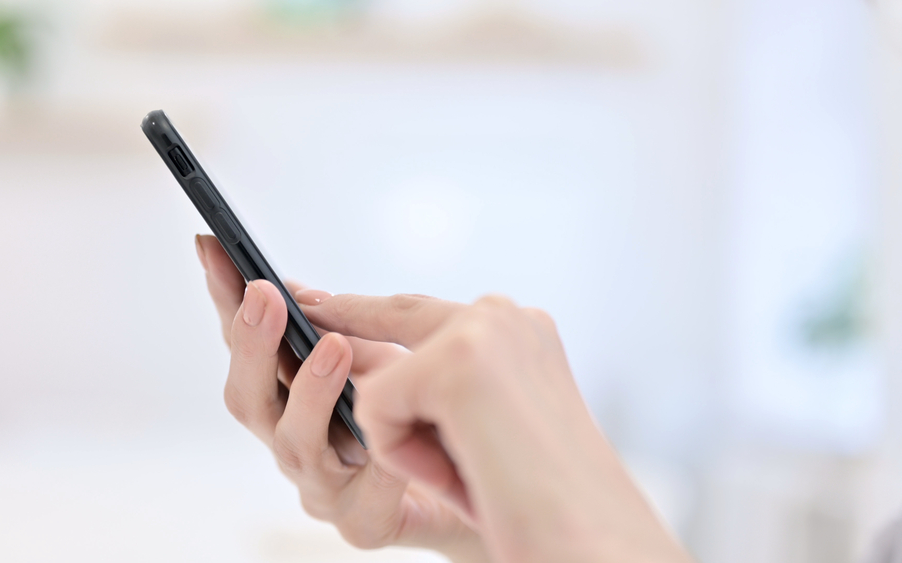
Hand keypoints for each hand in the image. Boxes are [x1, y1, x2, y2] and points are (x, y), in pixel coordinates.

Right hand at [194, 235, 488, 562]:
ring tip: (334, 349)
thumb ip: (342, 328)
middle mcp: (295, 441)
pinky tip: (391, 432)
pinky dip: (379, 458)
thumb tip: (298, 292)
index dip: (225, 298)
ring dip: (310, 391)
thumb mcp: (385, 355)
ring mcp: (324, 487)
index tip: (211, 247)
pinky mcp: (364, 522)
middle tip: (263, 295)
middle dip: (252, 343)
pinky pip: (366, 492)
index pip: (246, 344)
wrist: (475, 481)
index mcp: (291, 397)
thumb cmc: (423, 415)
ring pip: (295, 444)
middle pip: (249, 400)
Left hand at [299, 292, 693, 562]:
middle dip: (346, 325)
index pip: (424, 311)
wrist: (596, 545)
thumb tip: (360, 379)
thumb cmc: (543, 504)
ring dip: (409, 442)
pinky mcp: (455, 365)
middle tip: (305, 304)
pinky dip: (408, 459)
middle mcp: (504, 318)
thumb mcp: (486, 430)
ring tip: (471, 471)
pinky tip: (462, 476)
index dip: (368, 312)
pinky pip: (378, 411)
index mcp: (518, 331)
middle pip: (395, 314)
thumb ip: (440, 393)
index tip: (323, 303)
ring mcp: (481, 333)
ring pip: (382, 384)